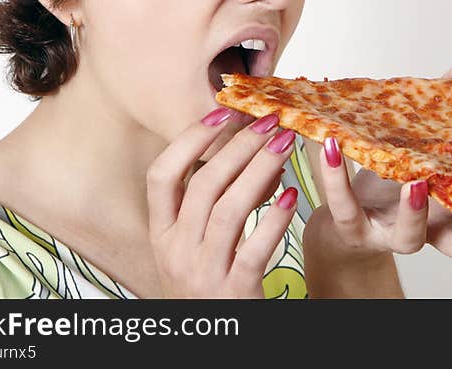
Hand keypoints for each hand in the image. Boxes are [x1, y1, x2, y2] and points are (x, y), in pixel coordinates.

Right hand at [145, 108, 298, 296]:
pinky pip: (253, 249)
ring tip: (285, 145)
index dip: (188, 140)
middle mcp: (174, 251)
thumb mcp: (196, 245)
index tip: (219, 112)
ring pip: (227, 210)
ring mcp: (201, 273)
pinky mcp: (232, 293)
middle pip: (202, 185)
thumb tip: (252, 151)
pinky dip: (274, 220)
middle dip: (238, 146)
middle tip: (269, 122)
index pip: (159, 176)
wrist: (214, 341)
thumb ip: (214, 204)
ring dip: (259, 170)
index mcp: (161, 234)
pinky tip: (292, 197)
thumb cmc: (211, 285)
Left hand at [311, 57, 451, 262]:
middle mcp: (428, 230)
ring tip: (416, 183)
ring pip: (409, 240)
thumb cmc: (391, 174)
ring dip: (415, 213)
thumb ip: (450, 104)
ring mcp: (390, 233)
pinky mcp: (352, 228)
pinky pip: (344, 210)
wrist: (343, 211)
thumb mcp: (423, 138)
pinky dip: (336, 179)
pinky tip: (332, 146)